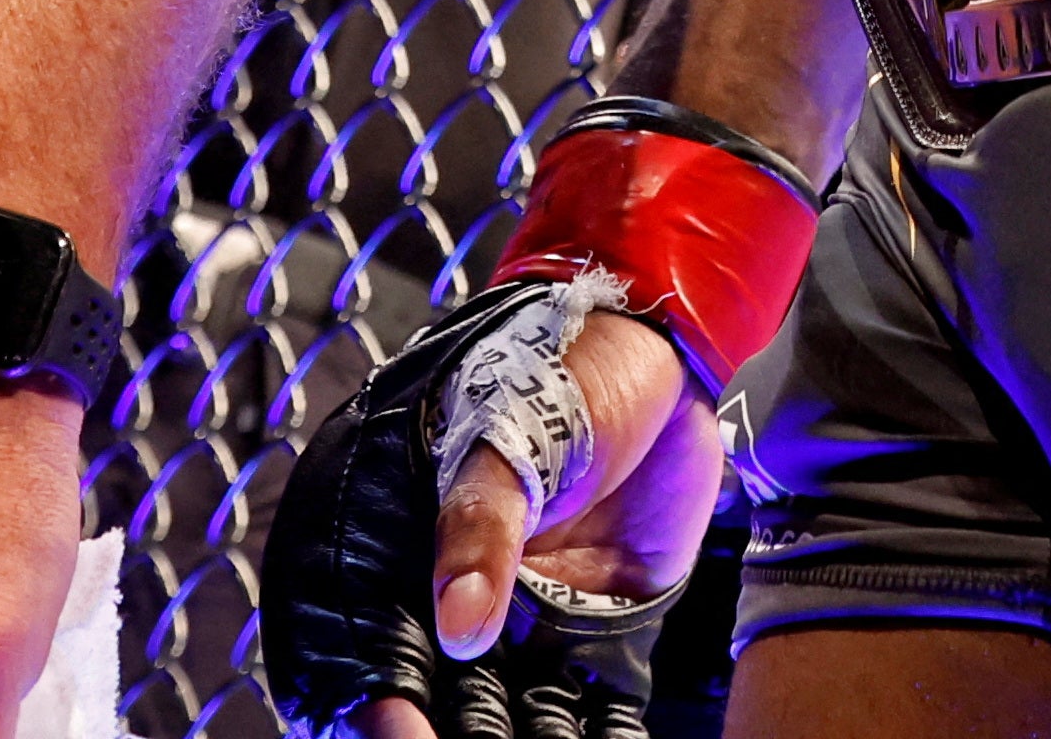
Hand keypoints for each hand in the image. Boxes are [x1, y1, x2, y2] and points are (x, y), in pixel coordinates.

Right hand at [357, 306, 711, 738]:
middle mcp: (473, 603)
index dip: (392, 706)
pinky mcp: (603, 626)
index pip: (390, 654)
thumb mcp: (511, 436)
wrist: (661, 350)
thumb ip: (481, 529)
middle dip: (459, 736)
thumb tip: (460, 627)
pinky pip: (595, 702)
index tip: (406, 731)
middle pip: (451, 703)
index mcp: (424, 556)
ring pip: (521, 715)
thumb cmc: (562, 372)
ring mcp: (539, 620)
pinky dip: (599, 735)